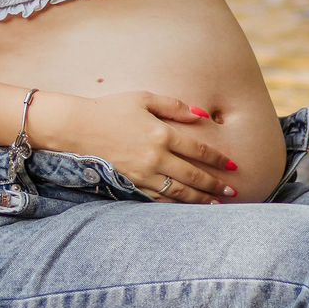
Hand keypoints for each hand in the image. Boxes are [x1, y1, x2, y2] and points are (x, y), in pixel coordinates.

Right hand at [56, 89, 238, 204]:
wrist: (76, 128)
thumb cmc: (110, 109)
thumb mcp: (144, 98)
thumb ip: (174, 106)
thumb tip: (201, 114)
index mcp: (161, 133)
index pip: (198, 150)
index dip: (217, 159)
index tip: (233, 166)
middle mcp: (155, 157)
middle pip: (193, 176)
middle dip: (215, 185)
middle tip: (232, 192)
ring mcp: (142, 174)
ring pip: (178, 192)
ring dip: (199, 200)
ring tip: (215, 205)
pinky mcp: (130, 185)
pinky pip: (157, 199)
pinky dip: (175, 206)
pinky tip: (185, 209)